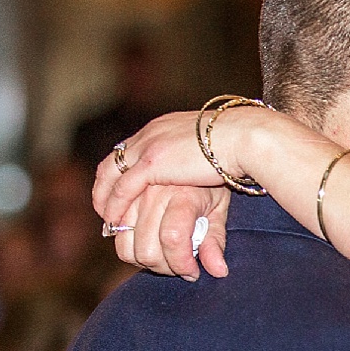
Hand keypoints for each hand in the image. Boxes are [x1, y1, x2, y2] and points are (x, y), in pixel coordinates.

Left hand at [93, 105, 282, 225]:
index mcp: (161, 128)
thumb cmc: (239, 144)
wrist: (243, 136)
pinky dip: (116, 205)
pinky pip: (123, 187)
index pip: (128, 150)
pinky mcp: (152, 162)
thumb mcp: (209, 157)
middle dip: (105, 188)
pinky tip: (116, 221)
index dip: (119, 174)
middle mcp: (149, 134)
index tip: (118, 194)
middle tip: (106, 211)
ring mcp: (147, 146)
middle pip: (112, 162)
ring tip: (109, 222)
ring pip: (111, 176)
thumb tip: (204, 187)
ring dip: (106, 200)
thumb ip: (197, 171)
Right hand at [110, 184, 231, 280]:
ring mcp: (135, 183)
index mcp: (184, 197)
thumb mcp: (219, 210)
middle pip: (145, 248)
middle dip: (161, 267)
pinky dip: (110, 223)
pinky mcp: (122, 173)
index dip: (181, 265)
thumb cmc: (211, 181)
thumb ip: (215, 242)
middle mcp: (156, 191)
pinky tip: (125, 232)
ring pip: (122, 237)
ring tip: (152, 251)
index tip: (192, 273)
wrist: (202, 142)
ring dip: (136, 255)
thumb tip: (218, 272)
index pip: (173, 240)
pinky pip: (103, 202)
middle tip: (173, 266)